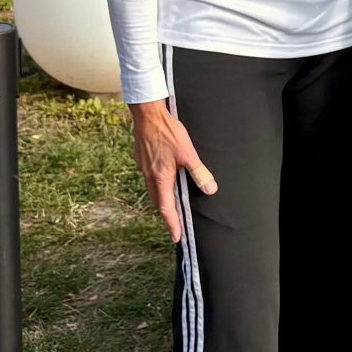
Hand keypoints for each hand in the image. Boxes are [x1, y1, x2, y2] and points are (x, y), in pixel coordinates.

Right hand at [129, 98, 214, 241]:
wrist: (148, 114)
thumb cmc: (168, 132)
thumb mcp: (188, 153)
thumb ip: (198, 172)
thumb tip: (210, 190)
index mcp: (160, 177)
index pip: (166, 208)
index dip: (172, 223)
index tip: (177, 237)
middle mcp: (149, 175)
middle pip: (157, 201)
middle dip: (167, 213)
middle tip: (176, 223)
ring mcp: (143, 167)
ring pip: (153, 189)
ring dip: (162, 197)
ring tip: (172, 202)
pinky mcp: (141, 159)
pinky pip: (150, 177)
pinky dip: (158, 184)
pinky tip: (165, 177)